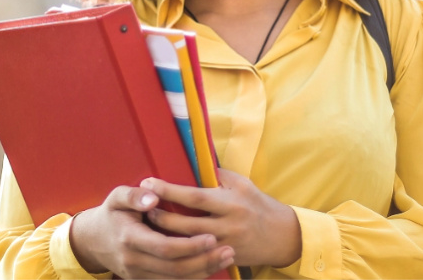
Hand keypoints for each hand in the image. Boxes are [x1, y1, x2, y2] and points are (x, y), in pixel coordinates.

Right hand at [69, 184, 234, 278]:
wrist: (93, 240)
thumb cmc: (112, 213)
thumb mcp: (117, 197)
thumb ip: (134, 195)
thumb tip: (152, 196)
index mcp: (130, 238)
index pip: (164, 248)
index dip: (189, 246)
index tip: (212, 237)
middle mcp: (134, 261)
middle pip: (174, 268)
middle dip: (203, 261)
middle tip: (229, 250)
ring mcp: (138, 274)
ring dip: (203, 272)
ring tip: (228, 258)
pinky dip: (192, 278)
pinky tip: (212, 268)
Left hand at [142, 169, 301, 267]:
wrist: (280, 235)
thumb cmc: (257, 203)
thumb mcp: (242, 184)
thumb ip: (218, 176)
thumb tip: (192, 164)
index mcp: (232, 202)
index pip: (195, 196)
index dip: (170, 190)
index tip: (149, 183)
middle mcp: (228, 224)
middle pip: (186, 224)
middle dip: (161, 215)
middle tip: (143, 207)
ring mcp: (225, 245)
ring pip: (187, 244)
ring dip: (165, 234)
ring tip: (149, 224)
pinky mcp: (223, 258)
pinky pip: (196, 257)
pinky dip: (178, 251)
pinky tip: (164, 245)